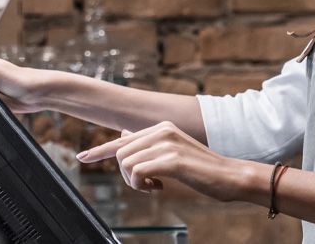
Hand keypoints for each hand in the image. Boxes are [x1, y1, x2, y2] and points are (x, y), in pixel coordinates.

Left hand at [76, 121, 240, 200]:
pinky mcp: (172, 159)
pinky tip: (160, 187)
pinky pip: (137, 172)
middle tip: (148, 185)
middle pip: (121, 153)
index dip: (100, 150)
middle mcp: (162, 130)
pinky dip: (142, 184)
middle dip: (127, 176)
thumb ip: (149, 145)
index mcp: (161, 127)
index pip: (122, 139)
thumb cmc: (203, 170)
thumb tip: (123, 135)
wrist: (232, 176)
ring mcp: (166, 143)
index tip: (83, 157)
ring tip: (156, 185)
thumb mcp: (173, 153)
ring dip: (135, 181)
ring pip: (126, 163)